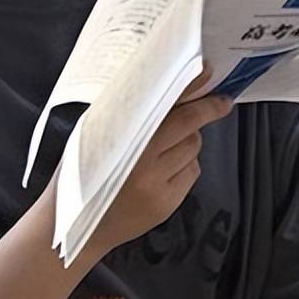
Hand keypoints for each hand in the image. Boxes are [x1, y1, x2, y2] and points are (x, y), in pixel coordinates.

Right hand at [88, 67, 231, 255]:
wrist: (80, 227)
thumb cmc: (84, 175)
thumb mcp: (97, 135)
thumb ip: (127, 115)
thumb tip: (164, 89)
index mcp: (124, 139)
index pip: (169, 107)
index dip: (192, 88)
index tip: (208, 72)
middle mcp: (143, 162)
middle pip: (189, 126)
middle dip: (207, 111)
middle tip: (219, 102)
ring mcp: (157, 185)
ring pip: (193, 149)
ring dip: (188, 141)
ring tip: (167, 145)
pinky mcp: (167, 204)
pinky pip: (190, 173)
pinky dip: (184, 165)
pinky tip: (164, 169)